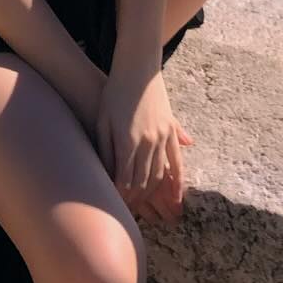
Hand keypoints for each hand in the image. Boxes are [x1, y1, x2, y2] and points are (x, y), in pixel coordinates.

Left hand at [96, 65, 194, 223]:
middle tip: (131, 214)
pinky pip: (177, 161)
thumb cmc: (114, 94)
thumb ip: (107, 151)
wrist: (137, 68)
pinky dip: (178, 181)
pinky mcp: (171, 130)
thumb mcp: (103, 121)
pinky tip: (177, 197)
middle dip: (137, 201)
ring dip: (154, 194)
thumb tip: (109, 178)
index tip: (117, 210)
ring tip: (148, 208)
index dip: (121, 198)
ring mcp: (162, 136)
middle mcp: (147, 142)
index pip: (125, 181)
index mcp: (127, 141)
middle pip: (143, 182)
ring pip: (160, 175)